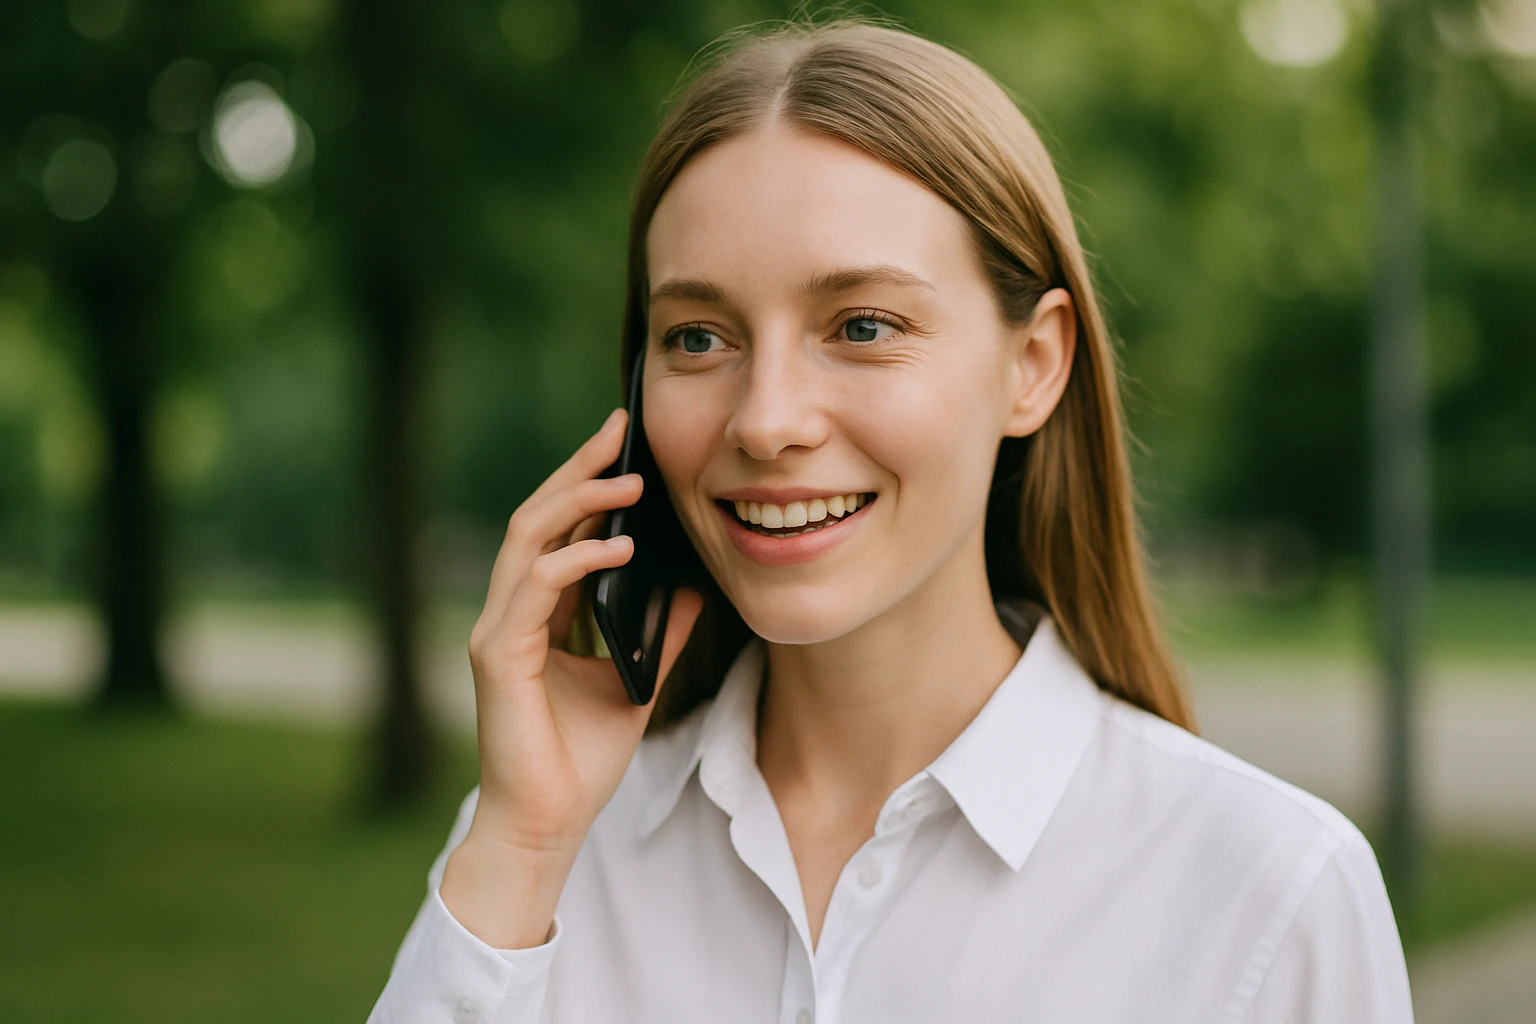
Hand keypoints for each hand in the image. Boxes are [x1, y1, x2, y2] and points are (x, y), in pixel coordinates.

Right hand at [462, 406, 702, 859]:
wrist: (549, 824)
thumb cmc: (582, 761)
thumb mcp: (636, 684)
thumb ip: (660, 636)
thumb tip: (693, 590)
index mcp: (537, 614)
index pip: (556, 530)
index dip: (586, 485)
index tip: (625, 447)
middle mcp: (510, 612)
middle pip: (536, 517)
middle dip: (578, 470)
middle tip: (617, 430)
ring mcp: (497, 630)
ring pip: (527, 538)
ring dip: (577, 503)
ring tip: (628, 483)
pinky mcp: (498, 656)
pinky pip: (534, 588)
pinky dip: (574, 561)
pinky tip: (617, 548)